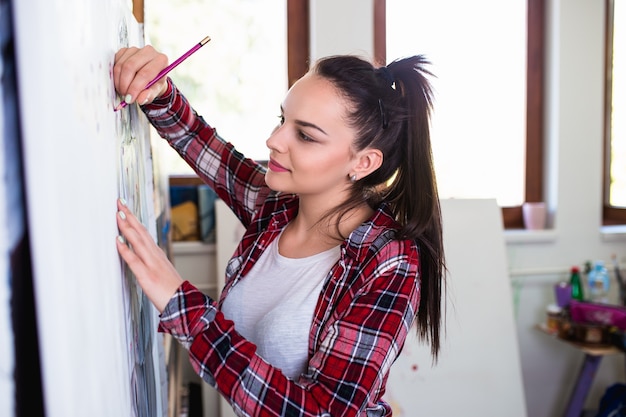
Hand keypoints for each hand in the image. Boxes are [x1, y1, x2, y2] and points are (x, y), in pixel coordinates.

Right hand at [113, 45, 168, 105]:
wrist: (152, 75)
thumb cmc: (155, 82)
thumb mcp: (155, 91)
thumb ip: (149, 95)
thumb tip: (140, 99)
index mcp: (161, 60)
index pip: (144, 73)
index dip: (135, 87)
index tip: (130, 98)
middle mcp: (149, 51)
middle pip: (130, 67)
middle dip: (125, 84)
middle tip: (125, 94)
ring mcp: (136, 49)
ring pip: (121, 65)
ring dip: (119, 81)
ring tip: (123, 90)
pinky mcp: (125, 50)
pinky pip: (116, 62)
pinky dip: (116, 74)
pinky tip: (121, 80)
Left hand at [115, 198, 182, 312]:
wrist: (184, 305)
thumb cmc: (173, 291)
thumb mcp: (163, 272)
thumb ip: (152, 262)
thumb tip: (140, 255)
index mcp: (158, 255)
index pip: (144, 233)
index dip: (135, 220)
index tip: (126, 208)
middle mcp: (155, 256)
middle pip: (141, 232)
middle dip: (130, 216)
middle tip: (120, 202)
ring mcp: (151, 265)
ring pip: (138, 242)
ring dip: (127, 227)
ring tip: (119, 214)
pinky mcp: (147, 276)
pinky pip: (134, 261)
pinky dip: (126, 249)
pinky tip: (118, 241)